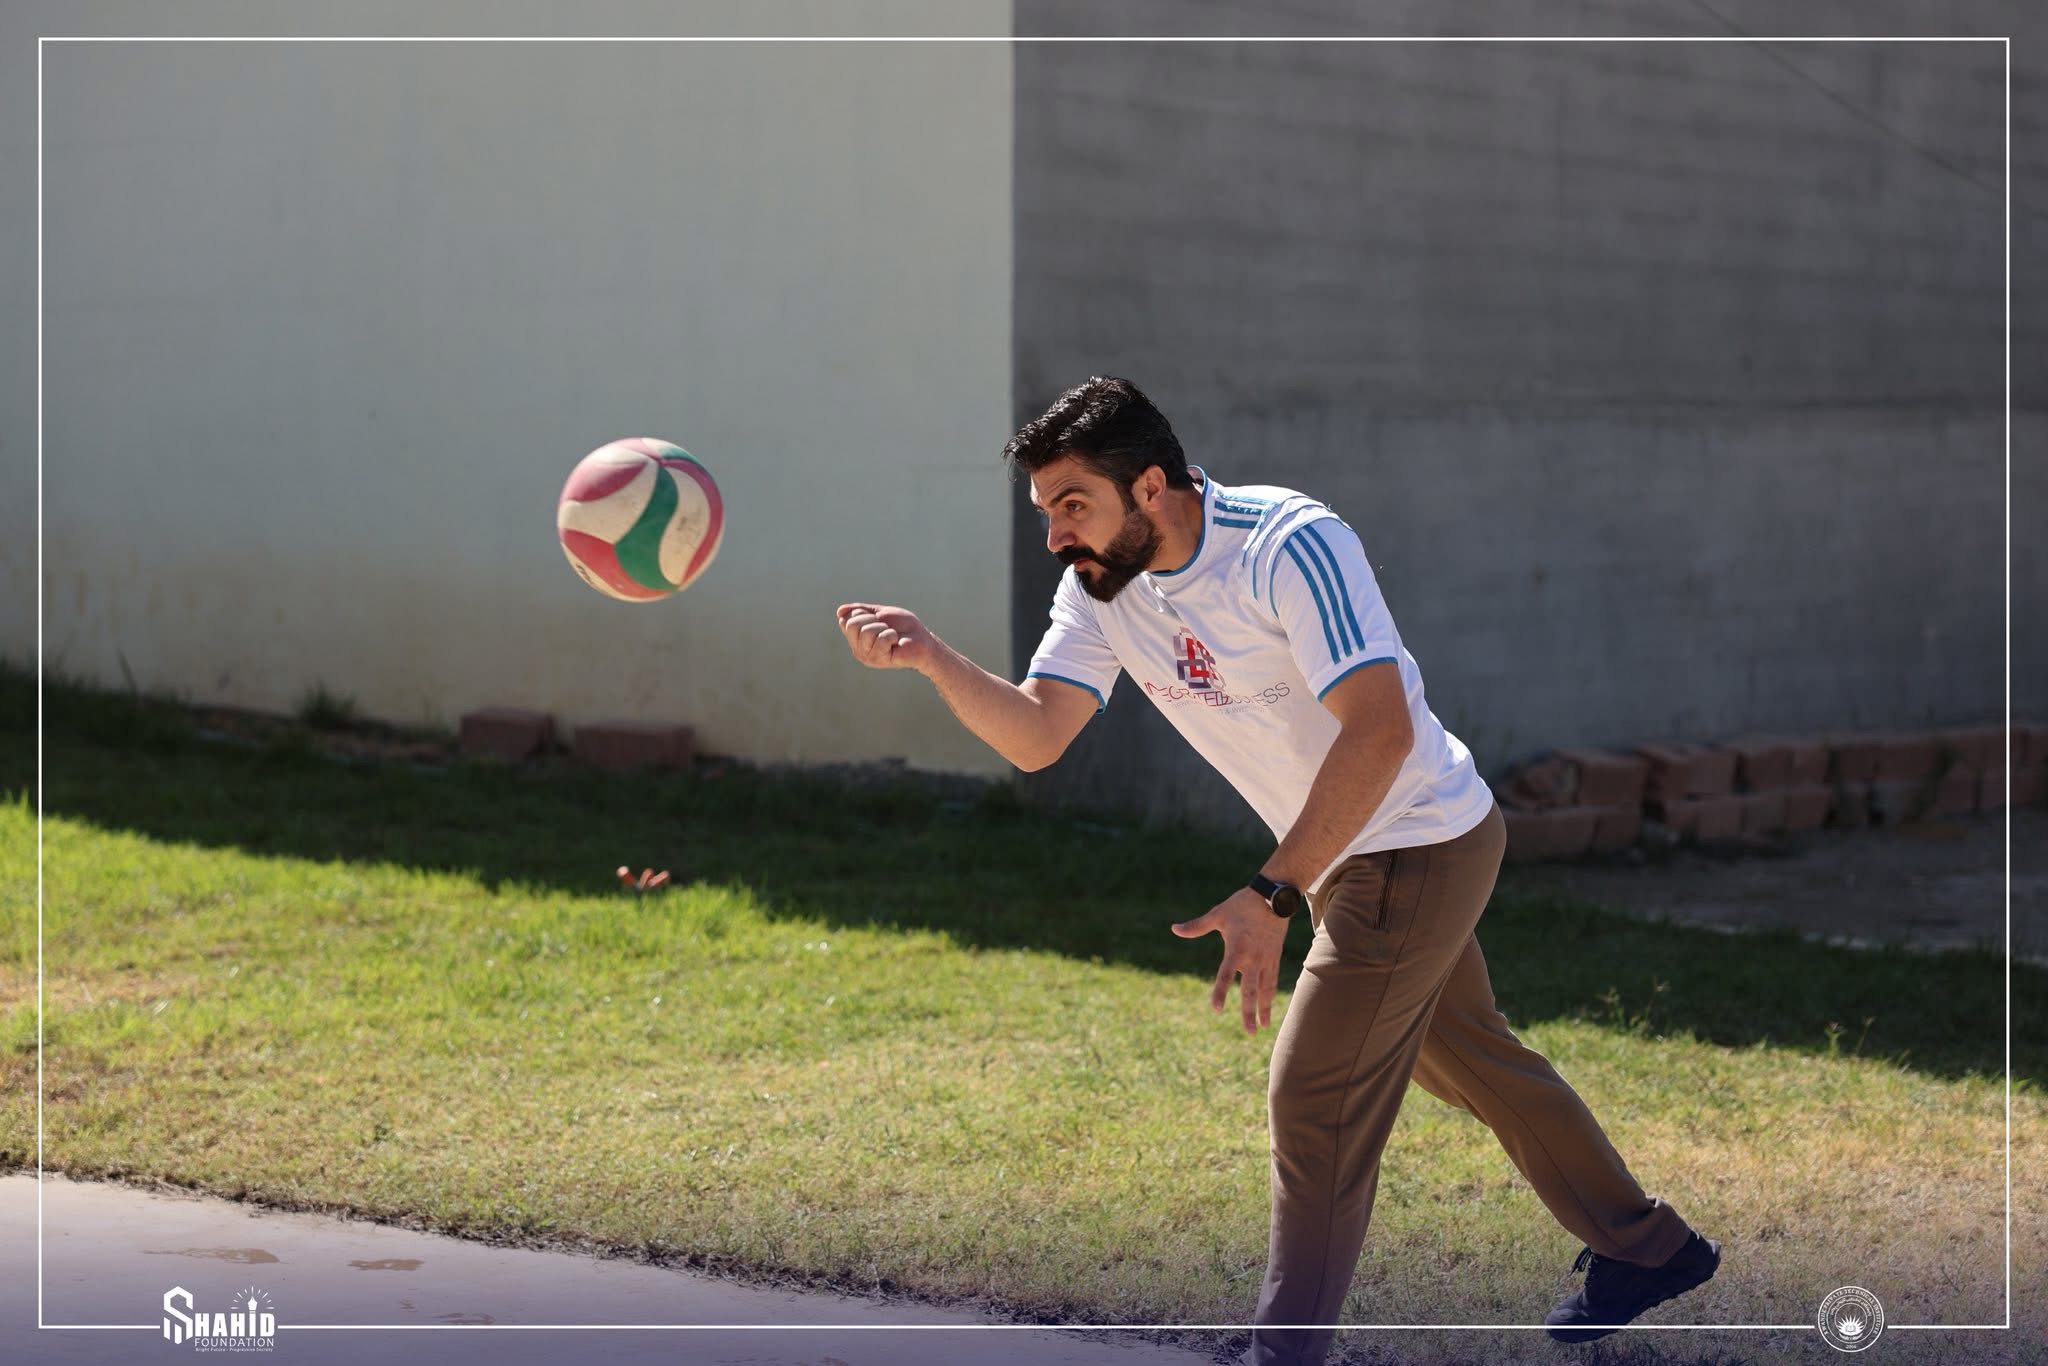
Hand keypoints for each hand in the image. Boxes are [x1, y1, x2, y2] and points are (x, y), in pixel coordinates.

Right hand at [836, 603, 934, 672]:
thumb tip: (839, 611)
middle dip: (872, 619)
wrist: (922, 640)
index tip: (876, 619)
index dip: (863, 613)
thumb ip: (859, 610)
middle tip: (885, 627)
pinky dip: (892, 635)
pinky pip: (881, 638)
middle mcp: (857, 649)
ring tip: (892, 636)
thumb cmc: (903, 626)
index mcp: (856, 638)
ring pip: (866, 631)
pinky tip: (896, 643)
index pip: (845, 619)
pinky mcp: (879, 660)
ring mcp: (867, 656)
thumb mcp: (880, 613)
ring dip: (884, 628)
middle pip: (852, 624)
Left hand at [1172, 887, 1291, 1034]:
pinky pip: (1272, 981)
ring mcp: (1265, 960)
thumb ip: (1197, 926)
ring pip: (1265, 990)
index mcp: (1236, 949)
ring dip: (1263, 1009)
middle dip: (1249, 1013)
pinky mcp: (1274, 958)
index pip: (1225, 975)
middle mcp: (1252, 958)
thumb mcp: (1217, 914)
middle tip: (1249, 1032)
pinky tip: (1267, 1010)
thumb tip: (1174, 929)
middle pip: (1250, 990)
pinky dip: (1270, 996)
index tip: (1216, 1009)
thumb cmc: (1242, 905)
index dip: (1220, 992)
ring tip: (1261, 1028)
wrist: (1273, 897)